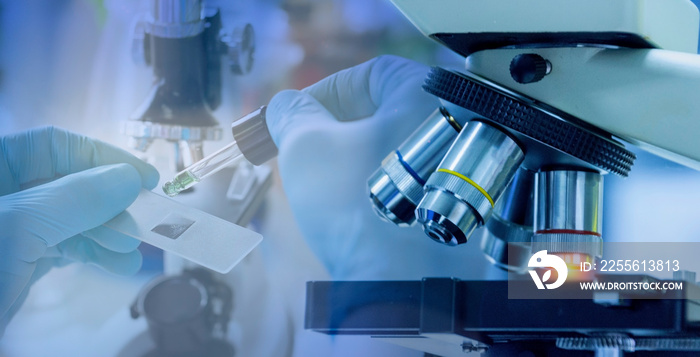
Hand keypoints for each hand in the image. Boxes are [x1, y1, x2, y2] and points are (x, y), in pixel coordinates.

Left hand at [0, 126, 158, 334]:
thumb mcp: (16, 230)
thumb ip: (74, 199)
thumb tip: (127, 178)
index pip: (48, 145)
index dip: (99, 156)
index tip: (142, 176)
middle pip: (65, 183)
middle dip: (107, 203)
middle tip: (142, 221)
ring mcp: (9, 231)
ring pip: (69, 218)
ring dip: (107, 233)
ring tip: (133, 251)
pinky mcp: (17, 263)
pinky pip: (63, 247)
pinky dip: (93, 254)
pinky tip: (119, 263)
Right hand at [267, 55, 495, 279]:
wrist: (405, 291)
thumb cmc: (359, 208)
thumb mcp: (308, 148)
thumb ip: (291, 114)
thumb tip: (284, 106)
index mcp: (431, 96)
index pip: (371, 75)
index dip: (324, 93)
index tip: (296, 117)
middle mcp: (462, 127)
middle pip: (388, 115)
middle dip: (341, 132)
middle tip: (308, 154)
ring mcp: (467, 172)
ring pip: (401, 153)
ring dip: (360, 163)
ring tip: (330, 189)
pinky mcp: (464, 210)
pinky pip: (417, 186)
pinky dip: (385, 191)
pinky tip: (361, 214)